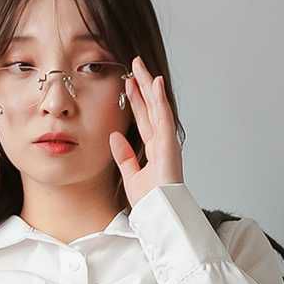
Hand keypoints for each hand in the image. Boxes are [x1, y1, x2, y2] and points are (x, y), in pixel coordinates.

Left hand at [109, 54, 183, 208]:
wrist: (160, 218)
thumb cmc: (151, 204)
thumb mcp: (131, 177)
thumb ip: (124, 157)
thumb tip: (114, 137)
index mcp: (153, 150)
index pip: (143, 119)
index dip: (136, 100)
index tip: (128, 83)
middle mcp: (161, 143)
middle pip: (150, 108)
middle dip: (143, 86)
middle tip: (134, 65)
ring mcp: (167, 143)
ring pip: (157, 107)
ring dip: (149, 86)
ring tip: (141, 66)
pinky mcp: (169, 145)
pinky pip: (163, 117)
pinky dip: (159, 99)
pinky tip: (155, 83)